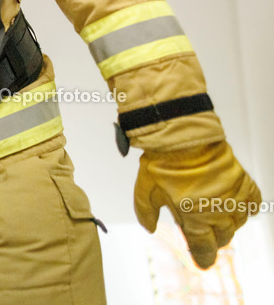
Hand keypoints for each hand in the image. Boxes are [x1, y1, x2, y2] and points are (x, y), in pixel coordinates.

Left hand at [134, 141, 261, 267]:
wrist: (182, 136)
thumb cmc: (162, 161)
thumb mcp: (144, 190)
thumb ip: (146, 213)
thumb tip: (149, 228)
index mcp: (193, 216)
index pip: (203, 246)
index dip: (203, 257)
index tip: (202, 262)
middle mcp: (217, 211)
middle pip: (222, 236)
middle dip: (213, 240)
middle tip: (206, 237)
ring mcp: (232, 197)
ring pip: (238, 222)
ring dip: (229, 226)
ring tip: (218, 222)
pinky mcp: (242, 181)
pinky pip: (254, 202)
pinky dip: (249, 208)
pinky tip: (241, 209)